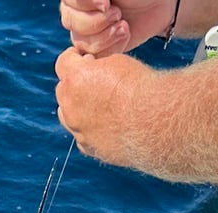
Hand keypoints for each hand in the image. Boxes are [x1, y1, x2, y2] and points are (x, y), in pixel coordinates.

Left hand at [55, 46, 153, 164]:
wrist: (154, 123)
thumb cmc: (140, 88)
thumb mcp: (117, 62)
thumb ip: (97, 67)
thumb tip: (93, 69)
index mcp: (75, 79)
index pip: (63, 62)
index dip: (75, 58)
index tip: (85, 58)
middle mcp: (71, 107)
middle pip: (63, 90)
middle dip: (75, 84)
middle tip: (94, 81)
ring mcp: (79, 131)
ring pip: (68, 116)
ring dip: (78, 108)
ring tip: (100, 105)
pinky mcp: (90, 148)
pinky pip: (83, 136)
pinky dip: (90, 129)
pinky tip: (108, 125)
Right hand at [60, 1, 174, 54]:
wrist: (158, 4)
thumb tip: (94, 5)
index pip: (69, 2)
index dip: (86, 5)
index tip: (107, 2)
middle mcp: (76, 11)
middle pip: (71, 23)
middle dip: (97, 21)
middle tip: (118, 14)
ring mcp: (84, 33)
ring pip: (81, 42)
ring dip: (106, 36)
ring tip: (124, 26)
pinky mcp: (97, 50)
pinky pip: (94, 57)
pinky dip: (112, 48)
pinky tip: (124, 35)